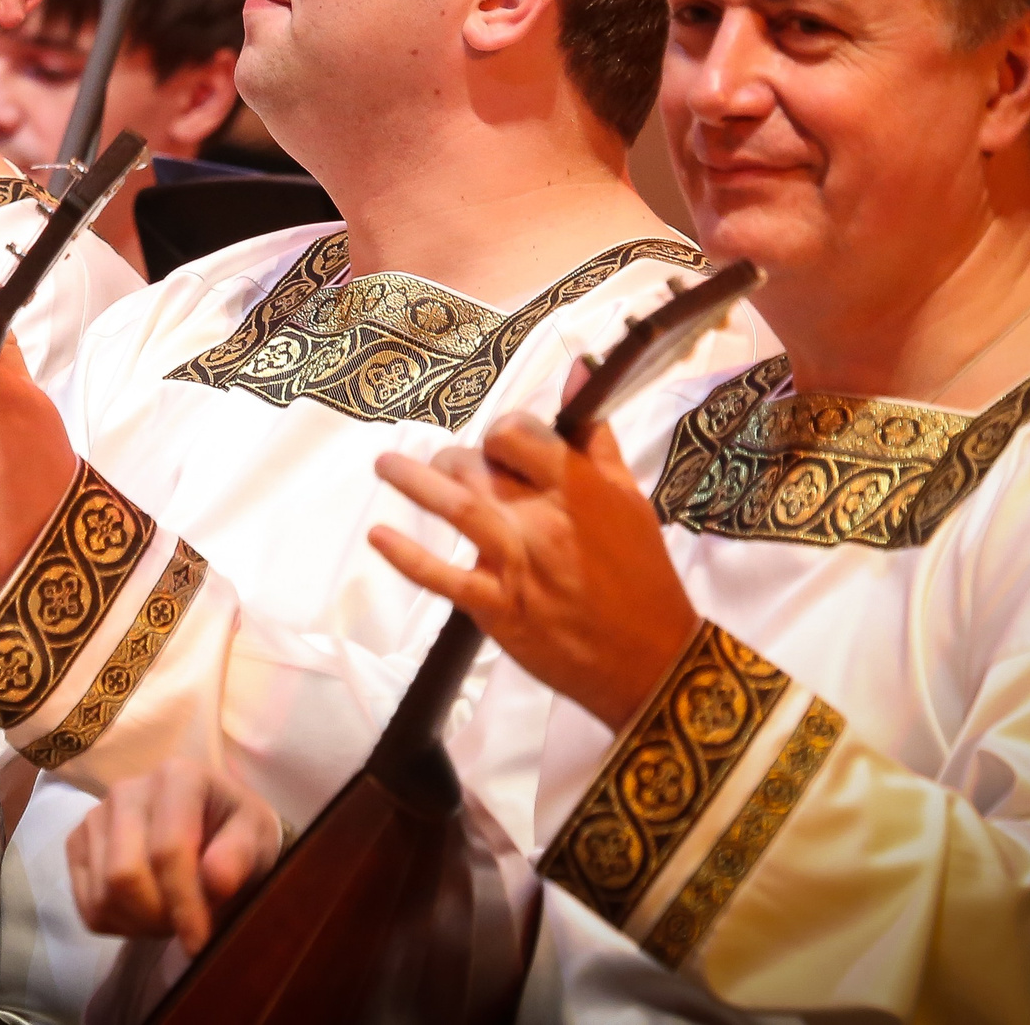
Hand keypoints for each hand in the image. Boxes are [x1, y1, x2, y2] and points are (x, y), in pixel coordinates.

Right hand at [65, 759, 282, 954]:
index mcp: (177, 777)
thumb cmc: (237, 831)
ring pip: (103, 893)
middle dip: (158, 915)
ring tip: (173, 915)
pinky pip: (88, 904)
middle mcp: (127, 789)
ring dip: (141, 923)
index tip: (200, 940)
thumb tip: (215, 880)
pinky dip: (120, 924)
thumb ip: (240, 855)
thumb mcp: (257, 838)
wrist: (212, 829)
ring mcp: (96, 815)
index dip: (183, 903)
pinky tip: (147, 913)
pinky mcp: (77, 843)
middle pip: (124, 874)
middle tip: (189, 926)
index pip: (168, 849)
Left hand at [370, 416, 699, 729]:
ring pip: (457, 506)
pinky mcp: (497, 606)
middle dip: (456, 460)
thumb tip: (580, 371)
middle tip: (451, 468)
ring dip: (414, 481)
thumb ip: (595, 438)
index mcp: (578, 488)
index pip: (517, 433)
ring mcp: (516, 562)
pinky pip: (442, 576)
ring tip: (387, 467)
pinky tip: (378, 536)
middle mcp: (543, 518)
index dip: (501, 433)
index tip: (499, 447)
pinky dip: (407, 556)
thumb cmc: (643, 575)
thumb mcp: (630, 498)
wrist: (651, 658)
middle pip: (479, 466)